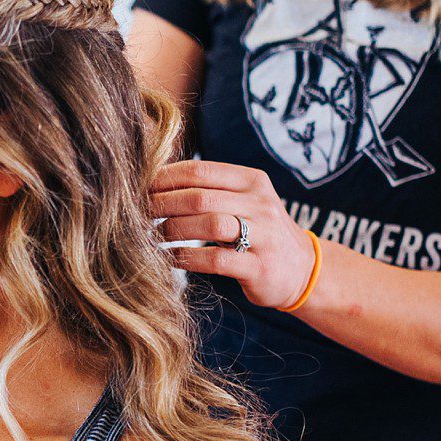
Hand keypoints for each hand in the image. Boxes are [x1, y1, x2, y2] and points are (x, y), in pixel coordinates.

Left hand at [150, 159, 315, 308]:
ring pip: (208, 224)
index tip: (140, 189)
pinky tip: (170, 258)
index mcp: (252, 181)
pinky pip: (215, 259)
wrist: (302, 270)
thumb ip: (209, 189)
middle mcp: (260, 203)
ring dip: (173, 230)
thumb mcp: (244, 201)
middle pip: (200, 197)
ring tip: (154, 236)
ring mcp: (264, 236)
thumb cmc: (259, 231)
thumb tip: (154, 182)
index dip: (165, 179)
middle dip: (162, 204)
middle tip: (138, 214)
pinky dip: (186, 258)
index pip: (200, 170)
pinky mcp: (259, 267)